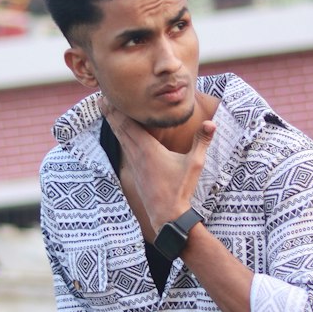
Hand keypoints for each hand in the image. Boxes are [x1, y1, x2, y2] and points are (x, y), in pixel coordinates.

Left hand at [103, 100, 215, 232]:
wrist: (168, 214)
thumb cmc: (180, 189)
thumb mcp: (195, 163)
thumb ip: (202, 141)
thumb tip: (211, 123)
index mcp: (148, 148)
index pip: (129, 124)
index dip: (118, 110)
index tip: (108, 97)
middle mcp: (137, 154)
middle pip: (120, 129)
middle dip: (111, 113)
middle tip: (100, 98)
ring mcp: (134, 164)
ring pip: (120, 139)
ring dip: (113, 124)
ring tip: (106, 112)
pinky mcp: (135, 172)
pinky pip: (124, 149)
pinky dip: (119, 137)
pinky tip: (120, 136)